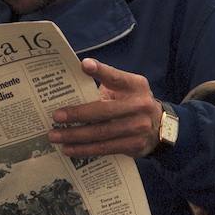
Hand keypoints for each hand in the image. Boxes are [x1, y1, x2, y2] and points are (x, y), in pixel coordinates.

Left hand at [48, 59, 162, 157]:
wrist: (159, 126)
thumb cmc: (132, 103)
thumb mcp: (125, 88)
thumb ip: (106, 82)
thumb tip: (74, 76)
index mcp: (135, 86)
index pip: (116, 77)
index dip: (101, 71)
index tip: (84, 65)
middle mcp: (140, 105)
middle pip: (104, 111)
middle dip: (77, 114)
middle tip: (55, 117)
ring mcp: (139, 127)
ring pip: (101, 133)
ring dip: (75, 136)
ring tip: (55, 136)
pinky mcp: (134, 145)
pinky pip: (105, 149)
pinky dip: (84, 150)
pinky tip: (69, 149)